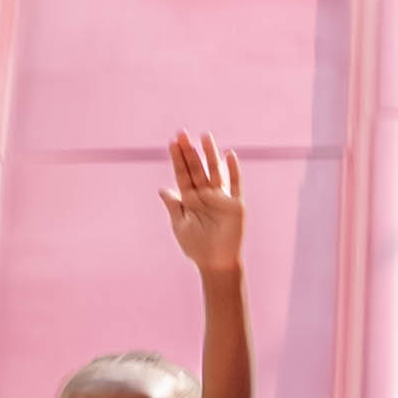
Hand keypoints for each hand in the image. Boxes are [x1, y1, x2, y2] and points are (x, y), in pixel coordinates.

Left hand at [161, 131, 246, 278]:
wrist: (216, 264)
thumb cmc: (196, 247)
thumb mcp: (180, 226)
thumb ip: (173, 206)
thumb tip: (162, 189)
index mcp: (189, 199)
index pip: (182, 174)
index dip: (178, 159)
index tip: (172, 143)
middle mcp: (205, 194)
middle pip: (197, 169)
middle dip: (189, 152)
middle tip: (182, 134)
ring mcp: (221, 198)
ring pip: (215, 171)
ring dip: (210, 154)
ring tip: (205, 137)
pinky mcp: (235, 204)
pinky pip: (235, 184)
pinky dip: (233, 170)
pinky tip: (229, 155)